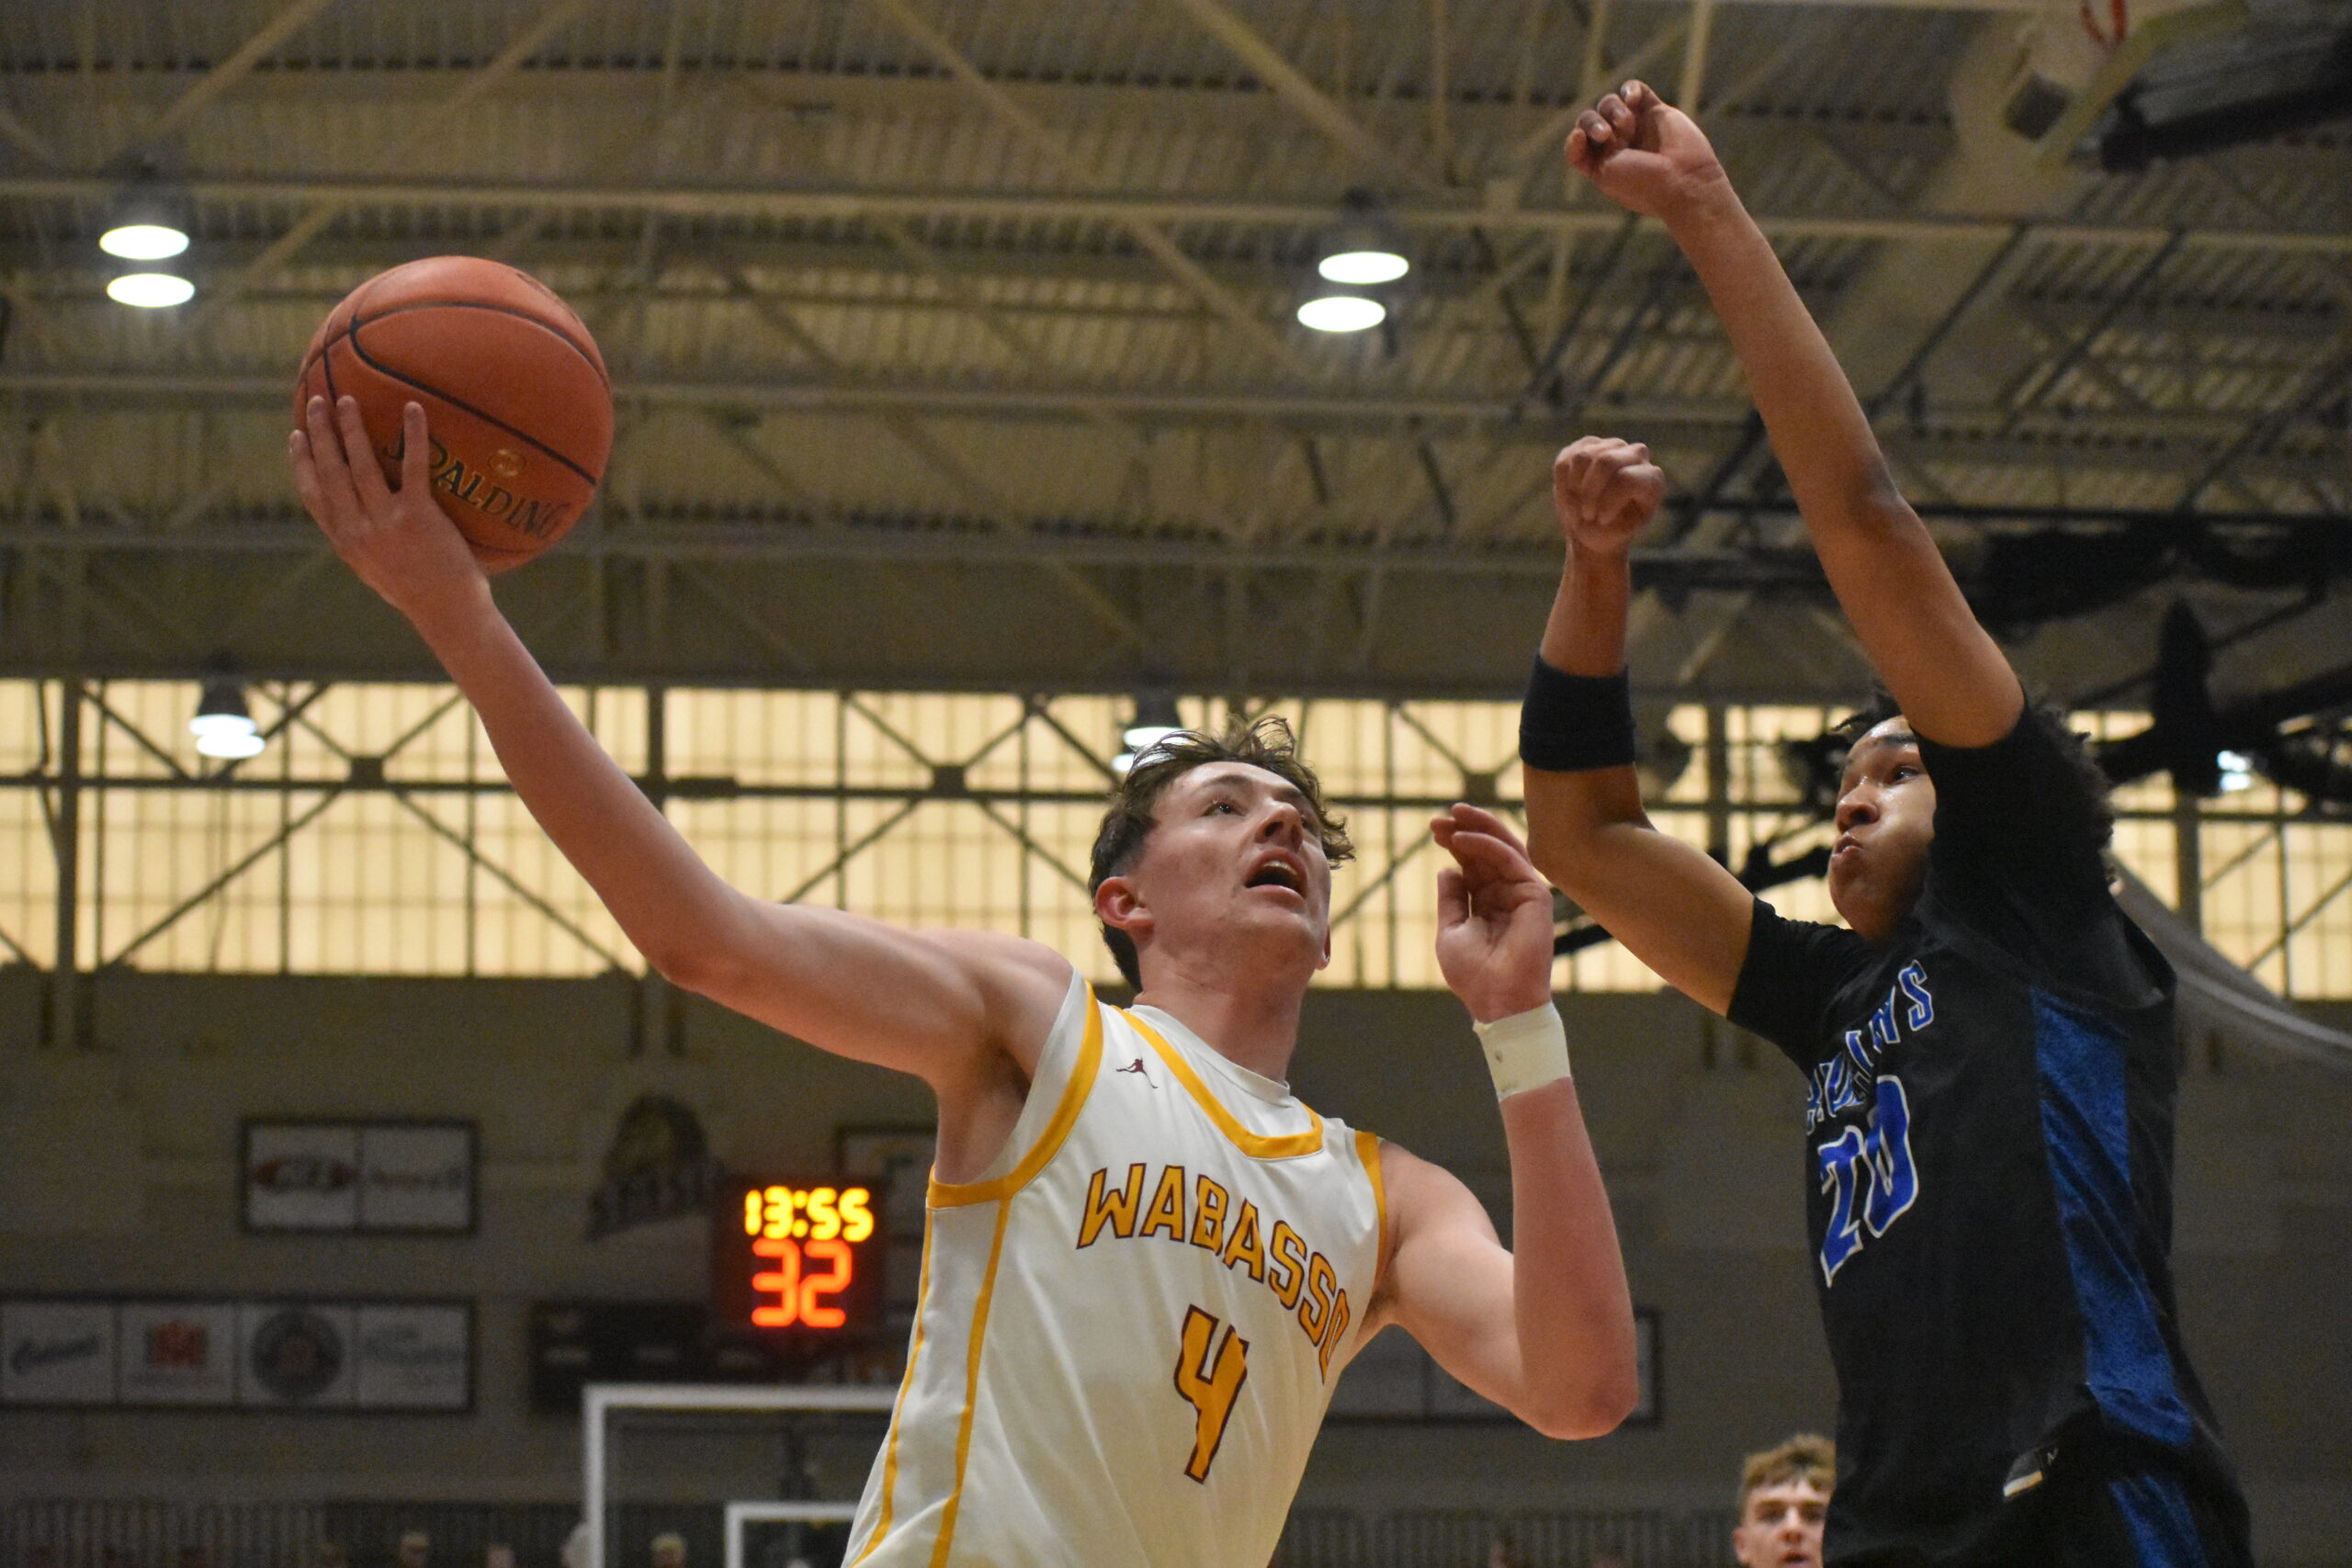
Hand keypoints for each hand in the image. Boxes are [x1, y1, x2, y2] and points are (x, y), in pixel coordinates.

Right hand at [290, 395, 488, 628]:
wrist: (448, 614)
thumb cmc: (418, 592)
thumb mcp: (374, 569)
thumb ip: (361, 541)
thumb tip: (354, 517)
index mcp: (344, 542)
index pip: (312, 494)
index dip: (302, 462)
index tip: (296, 435)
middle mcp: (358, 530)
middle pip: (330, 471)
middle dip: (321, 434)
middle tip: (318, 401)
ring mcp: (386, 522)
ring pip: (360, 465)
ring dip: (351, 428)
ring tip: (348, 400)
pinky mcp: (418, 516)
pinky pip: (413, 466)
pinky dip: (413, 435)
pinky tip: (413, 409)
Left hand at [1432, 804, 1556, 1022]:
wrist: (1497, 999)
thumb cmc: (1472, 974)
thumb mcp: (1451, 931)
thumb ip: (1452, 899)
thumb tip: (1448, 869)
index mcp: (1488, 904)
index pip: (1473, 864)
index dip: (1455, 843)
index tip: (1434, 828)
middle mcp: (1507, 895)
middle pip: (1487, 852)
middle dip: (1464, 829)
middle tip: (1440, 816)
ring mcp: (1523, 893)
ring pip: (1503, 848)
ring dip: (1478, 828)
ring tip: (1454, 813)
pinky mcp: (1535, 896)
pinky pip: (1511, 860)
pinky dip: (1487, 845)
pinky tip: (1463, 839)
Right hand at [1552, 435, 1663, 556]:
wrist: (1596, 525)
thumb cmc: (1612, 531)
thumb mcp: (1619, 532)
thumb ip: (1620, 512)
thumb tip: (1610, 490)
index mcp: (1651, 478)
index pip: (1626, 479)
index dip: (1607, 502)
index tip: (1601, 521)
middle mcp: (1637, 455)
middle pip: (1605, 462)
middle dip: (1588, 493)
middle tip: (1585, 515)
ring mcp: (1612, 445)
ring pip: (1582, 457)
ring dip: (1573, 490)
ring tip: (1577, 509)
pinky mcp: (1587, 444)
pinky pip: (1565, 461)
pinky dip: (1562, 484)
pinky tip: (1570, 497)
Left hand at [1565, 80, 1727, 221]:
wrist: (1682, 181)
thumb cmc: (1641, 183)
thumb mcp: (1602, 173)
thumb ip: (1583, 154)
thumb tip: (1577, 132)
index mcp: (1602, 162)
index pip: (1578, 141)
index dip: (1575, 137)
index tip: (1580, 138)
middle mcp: (1617, 144)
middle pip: (1590, 119)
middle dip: (1592, 123)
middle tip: (1606, 134)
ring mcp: (1637, 126)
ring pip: (1609, 103)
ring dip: (1612, 110)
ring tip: (1626, 124)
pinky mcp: (1656, 111)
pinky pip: (1635, 89)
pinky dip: (1629, 90)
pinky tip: (1632, 99)